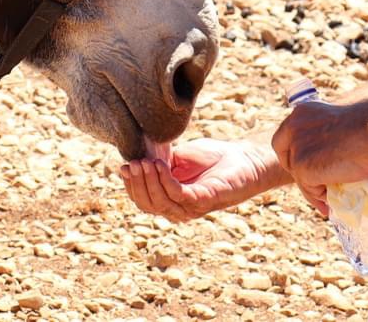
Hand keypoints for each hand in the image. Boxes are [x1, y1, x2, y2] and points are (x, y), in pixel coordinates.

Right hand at [119, 137, 287, 221]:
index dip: (130, 185)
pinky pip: (177, 195)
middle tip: (133, 163)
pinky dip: (164, 180)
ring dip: (148, 181)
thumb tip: (133, 161)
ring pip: (160, 202)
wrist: (243, 158)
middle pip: (148, 205)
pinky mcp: (203, 201)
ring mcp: (191, 208)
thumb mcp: (178, 158)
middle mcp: (179, 209)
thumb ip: (159, 162)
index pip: (143, 200)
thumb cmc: (213, 158)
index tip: (123, 166)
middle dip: (136, 184)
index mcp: (170, 200)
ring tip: (144, 162)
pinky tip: (159, 165)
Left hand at [272, 99, 367, 215]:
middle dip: (300, 174)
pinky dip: (320, 196)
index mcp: (300, 114)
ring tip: (327, 201)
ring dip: (313, 189)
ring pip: (300, 176)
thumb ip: (326, 133)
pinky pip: (310, 188)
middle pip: (288, 159)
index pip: (285, 139)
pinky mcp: (303, 167)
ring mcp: (296, 149)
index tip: (308, 167)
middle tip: (316, 187)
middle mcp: (292, 128)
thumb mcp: (338, 123)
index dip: (294, 155)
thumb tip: (330, 155)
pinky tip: (331, 201)